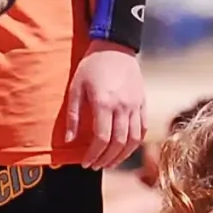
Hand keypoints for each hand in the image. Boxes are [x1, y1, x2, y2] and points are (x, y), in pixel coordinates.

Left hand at [58, 41, 145, 170]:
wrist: (115, 46)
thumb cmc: (92, 66)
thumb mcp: (76, 88)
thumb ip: (73, 116)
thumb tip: (69, 141)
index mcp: (104, 103)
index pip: (101, 138)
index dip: (94, 155)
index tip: (86, 163)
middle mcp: (122, 107)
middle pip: (118, 143)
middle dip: (106, 159)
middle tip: (96, 166)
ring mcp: (135, 106)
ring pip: (133, 140)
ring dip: (121, 156)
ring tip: (110, 162)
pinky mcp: (143, 103)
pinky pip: (142, 129)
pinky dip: (135, 144)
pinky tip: (125, 149)